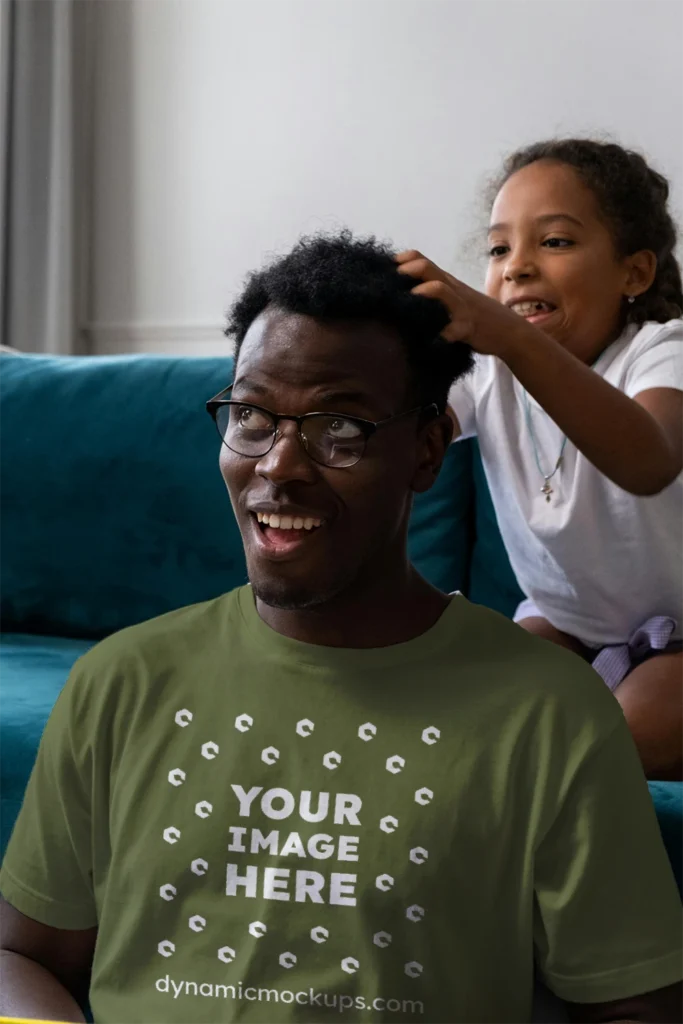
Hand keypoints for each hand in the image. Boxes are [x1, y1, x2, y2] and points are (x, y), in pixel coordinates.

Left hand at [395, 249, 536, 358]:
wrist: (509, 330)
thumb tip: (400, 298)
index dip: (402, 260)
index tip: (382, 268)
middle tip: (390, 280)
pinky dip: (441, 335)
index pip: (421, 260)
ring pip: (441, 290)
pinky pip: (454, 329)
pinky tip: (430, 341)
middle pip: (428, 267)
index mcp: (446, 282)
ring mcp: (460, 307)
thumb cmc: (475, 316)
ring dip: (423, 291)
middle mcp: (452, 289)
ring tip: (410, 298)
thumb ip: (433, 295)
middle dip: (407, 270)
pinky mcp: (468, 327)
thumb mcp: (453, 299)